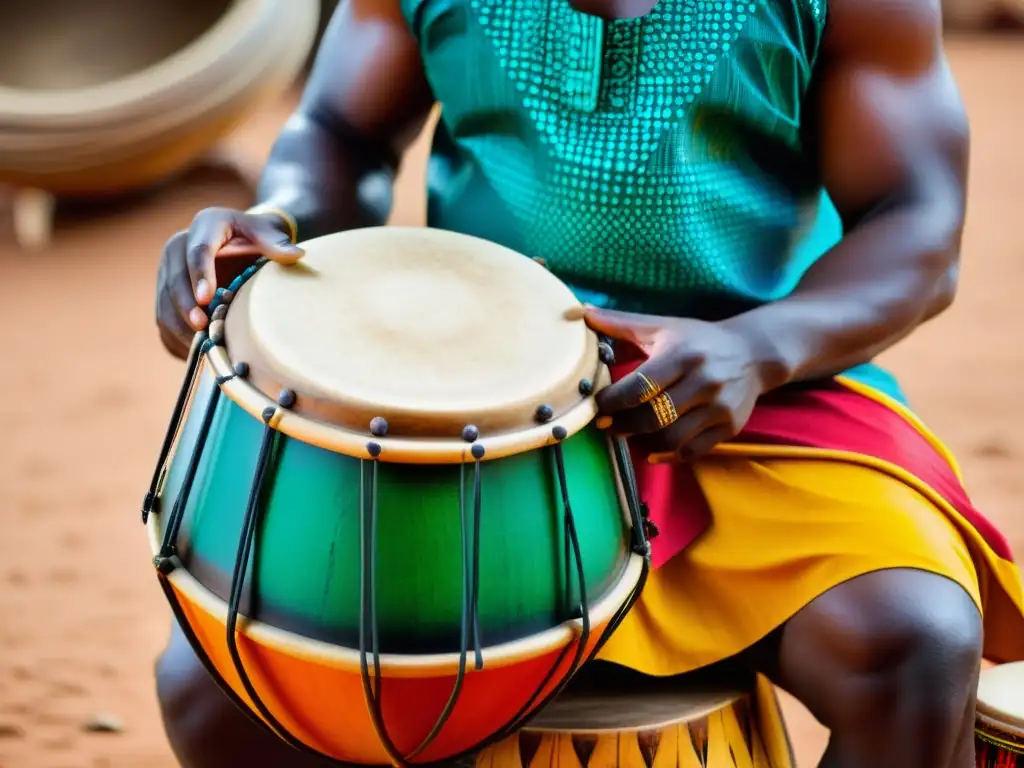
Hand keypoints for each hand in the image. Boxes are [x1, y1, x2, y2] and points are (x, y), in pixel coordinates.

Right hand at [155, 207, 303, 357]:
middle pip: (174, 281)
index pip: (198, 251)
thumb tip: (296, 256)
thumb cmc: (260, 238)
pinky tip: (194, 353)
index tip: (207, 298)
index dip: (200, 275)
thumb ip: (277, 244)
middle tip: (201, 328)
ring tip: (200, 346)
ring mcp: (168, 271)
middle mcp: (178, 247)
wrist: (244, 242)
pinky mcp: (165, 293)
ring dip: (179, 327)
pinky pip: (164, 319)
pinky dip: (175, 338)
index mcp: (205, 226)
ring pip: (164, 304)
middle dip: (186, 306)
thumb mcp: (268, 233)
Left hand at [584, 308, 767, 460]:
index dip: (612, 402)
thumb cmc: (698, 339)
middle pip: (652, 417)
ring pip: (671, 438)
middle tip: (605, 426)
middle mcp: (704, 382)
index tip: (598, 406)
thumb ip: (620, 323)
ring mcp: (719, 408)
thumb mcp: (662, 326)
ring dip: (642, 441)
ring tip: (627, 434)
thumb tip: (578, 311)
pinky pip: (693, 451)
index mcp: (683, 355)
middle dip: (622, 425)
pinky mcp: (729, 427)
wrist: (753, 353)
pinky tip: (652, 449)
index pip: (640, 387)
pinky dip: (668, 455)